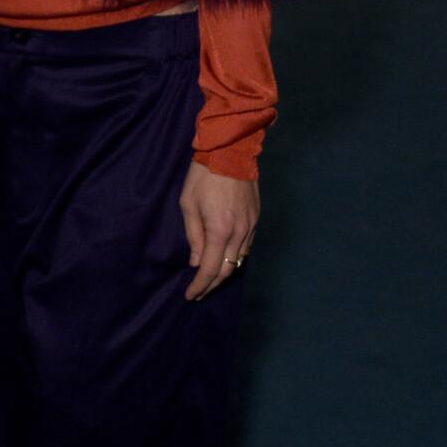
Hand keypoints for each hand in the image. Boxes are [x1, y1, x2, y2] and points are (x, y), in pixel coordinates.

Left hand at [179, 161, 258, 301]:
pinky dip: (236, 257)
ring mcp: (251, 226)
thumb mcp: (189, 204)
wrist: (230, 150)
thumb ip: (194, 236)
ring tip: (210, 279)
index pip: (211, 269)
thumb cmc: (203, 175)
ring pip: (240, 259)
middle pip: (228, 269)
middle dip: (212, 284)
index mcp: (220, 230)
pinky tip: (226, 257)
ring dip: (225, 272)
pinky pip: (247, 246)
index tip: (191, 296)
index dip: (200, 285)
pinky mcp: (257, 218)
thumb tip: (197, 262)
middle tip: (199, 292)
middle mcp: (240, 233)